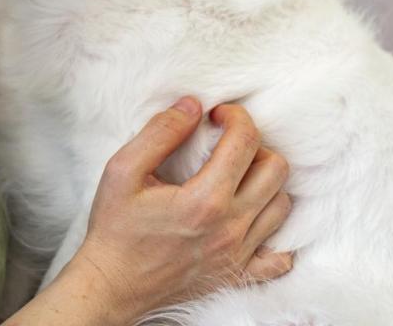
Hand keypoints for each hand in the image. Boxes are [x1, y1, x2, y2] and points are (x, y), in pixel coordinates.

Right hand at [62, 97, 295, 320]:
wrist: (111, 286)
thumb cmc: (114, 229)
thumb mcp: (123, 170)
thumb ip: (160, 132)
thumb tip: (193, 106)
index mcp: (204, 200)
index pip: (245, 141)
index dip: (235, 116)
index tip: (216, 116)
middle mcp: (229, 228)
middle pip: (275, 169)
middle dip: (255, 145)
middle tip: (227, 145)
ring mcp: (237, 254)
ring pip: (281, 206)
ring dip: (265, 183)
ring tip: (237, 178)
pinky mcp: (236, 275)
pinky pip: (279, 259)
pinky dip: (276, 236)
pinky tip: (254, 221)